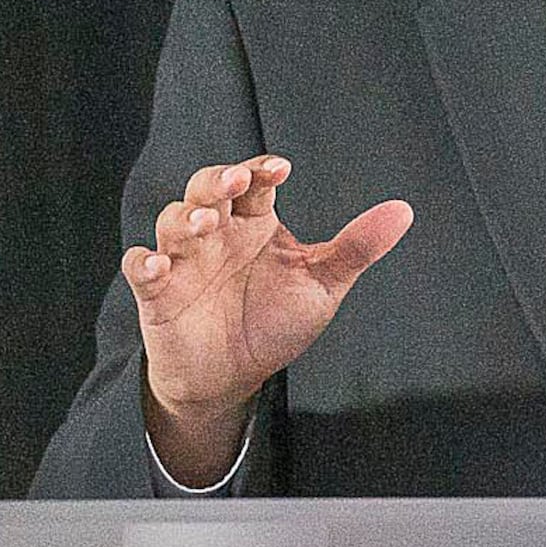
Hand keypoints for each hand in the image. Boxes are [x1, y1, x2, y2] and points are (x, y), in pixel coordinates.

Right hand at [128, 156, 411, 481]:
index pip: (254, 183)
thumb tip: (404, 211)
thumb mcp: (321, 284)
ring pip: (173, 221)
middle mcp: (217, 233)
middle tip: (236, 181)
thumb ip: (357, 247)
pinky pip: (141, 268)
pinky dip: (144, 263)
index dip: (261, 170)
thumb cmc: (273, 322)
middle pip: (207, 189)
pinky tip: (158, 266)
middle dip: (218, 180)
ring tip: (204, 224)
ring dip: (185, 218)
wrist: (232, 377)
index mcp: (254, 222)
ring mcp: (184, 260)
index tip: (280, 169)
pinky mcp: (157, 293)